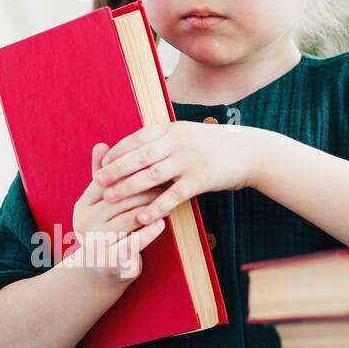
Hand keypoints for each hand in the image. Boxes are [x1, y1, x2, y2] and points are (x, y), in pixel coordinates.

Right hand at [67, 144, 167, 285]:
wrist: (105, 270)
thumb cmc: (108, 228)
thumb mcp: (104, 203)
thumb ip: (105, 176)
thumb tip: (100, 144)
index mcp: (81, 207)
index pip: (106, 182)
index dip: (129, 173)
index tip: (150, 164)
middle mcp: (84, 224)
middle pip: (119, 199)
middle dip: (144, 189)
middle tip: (166, 180)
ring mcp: (94, 244)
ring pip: (128, 219)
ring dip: (150, 208)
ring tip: (167, 199)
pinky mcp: (109, 261)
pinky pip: (134, 242)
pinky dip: (150, 232)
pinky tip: (161, 223)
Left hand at [94, 120, 253, 224]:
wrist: (249, 152)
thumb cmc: (214, 146)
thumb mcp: (187, 135)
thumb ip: (164, 140)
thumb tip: (138, 148)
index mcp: (172, 130)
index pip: (137, 139)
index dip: (117, 151)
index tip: (101, 163)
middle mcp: (178, 142)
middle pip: (140, 156)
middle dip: (116, 169)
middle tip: (98, 182)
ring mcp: (189, 160)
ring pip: (152, 175)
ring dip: (129, 187)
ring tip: (111, 198)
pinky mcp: (201, 179)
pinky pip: (174, 195)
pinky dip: (156, 207)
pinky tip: (142, 218)